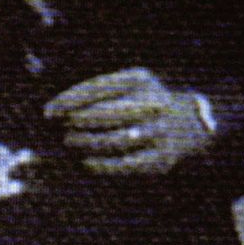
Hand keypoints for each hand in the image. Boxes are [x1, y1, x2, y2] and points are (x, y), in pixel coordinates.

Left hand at [44, 67, 214, 176]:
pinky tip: (86, 162)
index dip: (70, 100)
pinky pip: (130, 162)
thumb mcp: (128, 84)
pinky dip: (105, 164)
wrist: (195, 120)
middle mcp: (154, 102)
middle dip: (79, 120)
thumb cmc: (144, 100)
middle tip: (61, 128)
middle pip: (109, 112)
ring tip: (69, 141)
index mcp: (140, 80)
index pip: (99, 88)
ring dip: (89, 141)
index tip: (49, 111)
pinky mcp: (164, 156)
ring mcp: (161, 130)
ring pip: (118, 138)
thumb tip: (57, 108)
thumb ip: (97, 91)